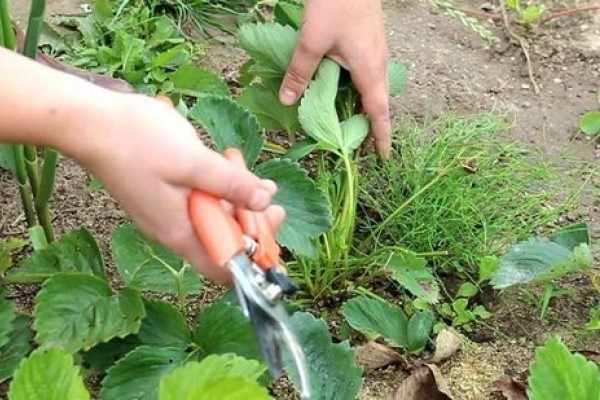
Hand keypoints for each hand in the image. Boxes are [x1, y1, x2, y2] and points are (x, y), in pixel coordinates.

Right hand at [65, 93, 284, 282]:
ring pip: (213, 213)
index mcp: (181, 233)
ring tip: (238, 161)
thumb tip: (265, 201)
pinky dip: (215, 181)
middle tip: (266, 188)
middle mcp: (175, 229)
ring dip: (234, 192)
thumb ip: (232, 185)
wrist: (89, 122)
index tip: (271, 223)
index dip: (255, 253)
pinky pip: (198, 196)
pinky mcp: (163, 193)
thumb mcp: (194, 163)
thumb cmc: (138, 142)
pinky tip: (222, 158)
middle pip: (224, 237)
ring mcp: (167, 211)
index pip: (225, 266)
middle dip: (250, 214)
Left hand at [279, 0, 390, 157]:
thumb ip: (300, 72)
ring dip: (364, 106)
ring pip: (372, 86)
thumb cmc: (336, 4)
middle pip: (378, 102)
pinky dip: (358, 88)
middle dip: (371, 125)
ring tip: (350, 122)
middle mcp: (378, 63)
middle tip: (358, 144)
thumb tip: (287, 101)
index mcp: (369, 69)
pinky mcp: (369, 40)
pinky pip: (367, 73)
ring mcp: (376, 50)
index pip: (379, 112)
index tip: (383, 157)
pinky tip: (342, 88)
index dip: (381, 136)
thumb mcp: (312, 41)